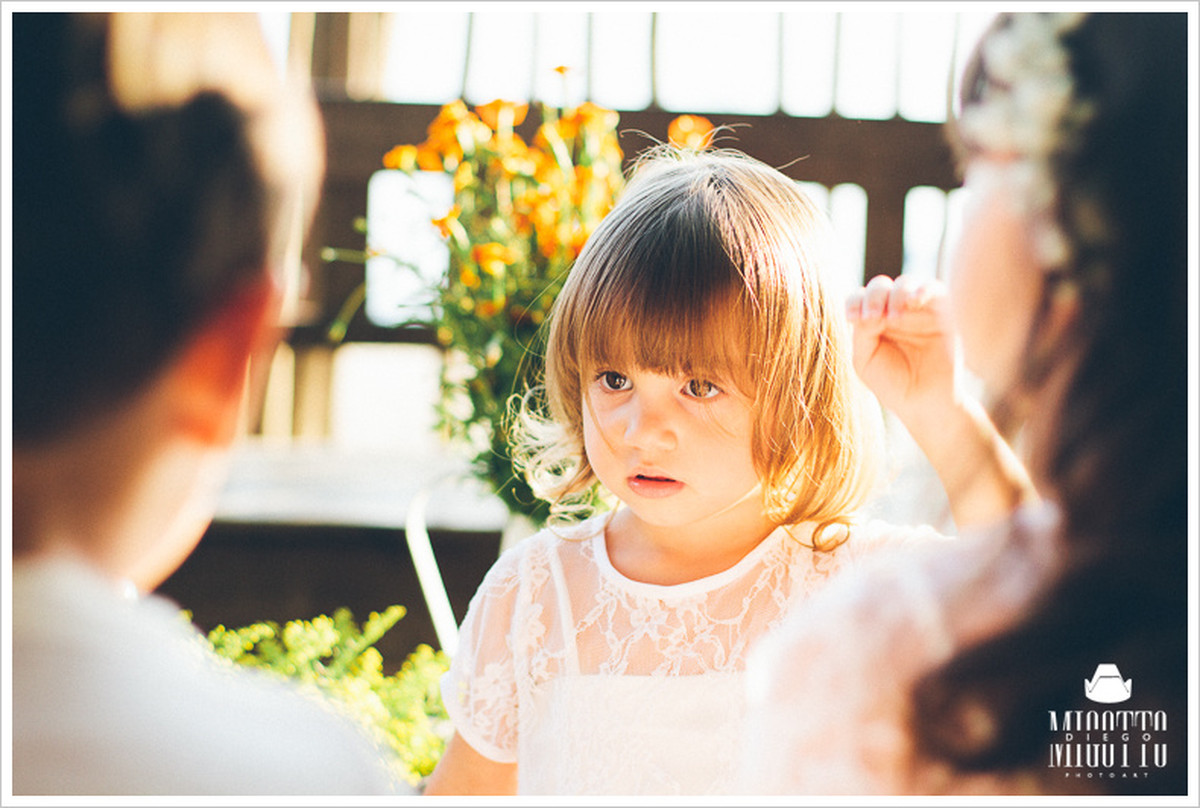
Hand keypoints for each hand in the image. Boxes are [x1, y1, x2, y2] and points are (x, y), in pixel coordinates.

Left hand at [845, 274, 956, 424]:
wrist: (924, 402)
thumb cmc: (892, 384)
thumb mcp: (865, 360)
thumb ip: (863, 333)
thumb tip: (872, 311)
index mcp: (871, 320)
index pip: (858, 298)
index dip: (854, 302)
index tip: (852, 318)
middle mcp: (893, 310)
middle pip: (880, 286)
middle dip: (873, 297)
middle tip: (873, 317)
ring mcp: (918, 310)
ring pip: (905, 283)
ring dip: (896, 295)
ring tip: (894, 318)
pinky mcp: (942, 312)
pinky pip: (933, 289)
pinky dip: (922, 290)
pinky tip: (913, 302)